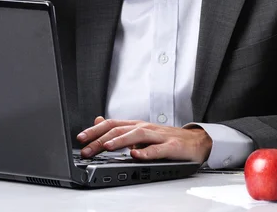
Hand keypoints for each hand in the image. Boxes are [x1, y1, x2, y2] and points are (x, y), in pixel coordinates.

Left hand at [77, 116, 211, 163]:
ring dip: (120, 141)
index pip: (112, 124)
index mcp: (137, 125)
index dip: (95, 130)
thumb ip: (120, 129)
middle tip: (87, 149)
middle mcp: (145, 128)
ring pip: (137, 135)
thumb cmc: (167, 138)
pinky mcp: (171, 147)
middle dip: (101, 139)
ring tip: (107, 147)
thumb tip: (98, 121)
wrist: (195, 141)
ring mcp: (158, 137)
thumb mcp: (140, 132)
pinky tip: (135, 155)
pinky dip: (145, 152)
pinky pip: (157, 150)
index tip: (80, 138)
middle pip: (121, 130)